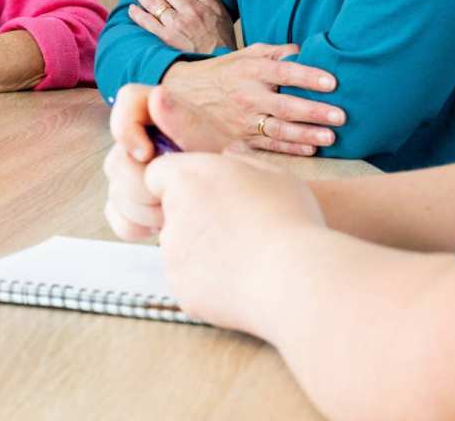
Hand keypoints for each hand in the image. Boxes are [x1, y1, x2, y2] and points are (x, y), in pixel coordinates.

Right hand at [103, 81, 235, 241]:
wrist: (233, 202)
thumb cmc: (229, 167)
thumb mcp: (216, 145)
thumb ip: (186, 122)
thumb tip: (158, 96)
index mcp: (162, 113)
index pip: (126, 100)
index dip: (126, 128)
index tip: (147, 154)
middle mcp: (141, 138)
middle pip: (117, 160)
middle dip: (145, 184)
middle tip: (177, 193)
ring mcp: (131, 171)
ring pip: (116, 192)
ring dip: (148, 209)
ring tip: (179, 209)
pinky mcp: (127, 202)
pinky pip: (117, 217)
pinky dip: (140, 226)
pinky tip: (164, 223)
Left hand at [128, 0, 236, 53]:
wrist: (219, 66)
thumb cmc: (222, 44)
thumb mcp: (223, 16)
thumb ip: (209, 0)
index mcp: (208, 3)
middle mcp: (192, 10)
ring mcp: (178, 24)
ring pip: (154, 1)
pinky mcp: (167, 38)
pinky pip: (147, 22)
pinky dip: (138, 13)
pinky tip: (133, 8)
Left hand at [146, 151, 325, 332]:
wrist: (296, 281)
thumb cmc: (290, 219)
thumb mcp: (270, 174)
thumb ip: (237, 164)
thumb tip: (225, 163)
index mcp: (188, 178)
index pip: (157, 173)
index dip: (179, 182)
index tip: (204, 192)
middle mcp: (173, 215)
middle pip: (172, 212)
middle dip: (194, 217)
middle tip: (235, 227)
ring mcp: (174, 256)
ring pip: (181, 249)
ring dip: (202, 250)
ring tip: (247, 257)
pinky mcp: (182, 292)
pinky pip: (191, 281)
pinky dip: (209, 282)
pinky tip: (243, 281)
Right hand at [164, 43, 344, 155]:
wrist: (186, 93)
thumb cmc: (224, 72)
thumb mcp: (246, 54)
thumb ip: (275, 52)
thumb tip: (304, 50)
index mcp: (251, 70)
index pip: (284, 72)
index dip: (308, 77)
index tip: (332, 82)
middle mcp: (248, 95)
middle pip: (285, 105)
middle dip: (314, 111)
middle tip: (341, 115)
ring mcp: (243, 120)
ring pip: (279, 130)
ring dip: (306, 134)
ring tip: (330, 137)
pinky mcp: (240, 139)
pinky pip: (268, 146)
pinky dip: (290, 149)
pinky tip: (311, 149)